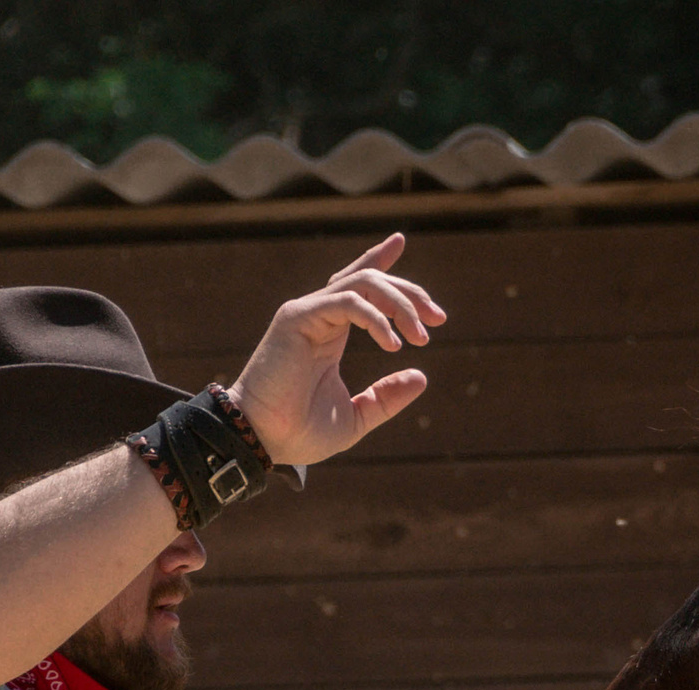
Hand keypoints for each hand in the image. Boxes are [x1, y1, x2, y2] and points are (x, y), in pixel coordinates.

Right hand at [229, 233, 445, 467]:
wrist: (261, 440)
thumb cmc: (299, 432)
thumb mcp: (356, 416)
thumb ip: (386, 397)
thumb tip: (421, 376)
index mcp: (330, 333)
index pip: (357, 285)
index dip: (379, 260)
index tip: (400, 241)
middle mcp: (318, 316)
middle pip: (369, 280)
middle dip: (408, 293)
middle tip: (437, 319)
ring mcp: (307, 313)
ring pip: (362, 283)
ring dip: (398, 304)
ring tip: (419, 335)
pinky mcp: (297, 318)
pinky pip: (346, 302)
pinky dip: (375, 318)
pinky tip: (392, 343)